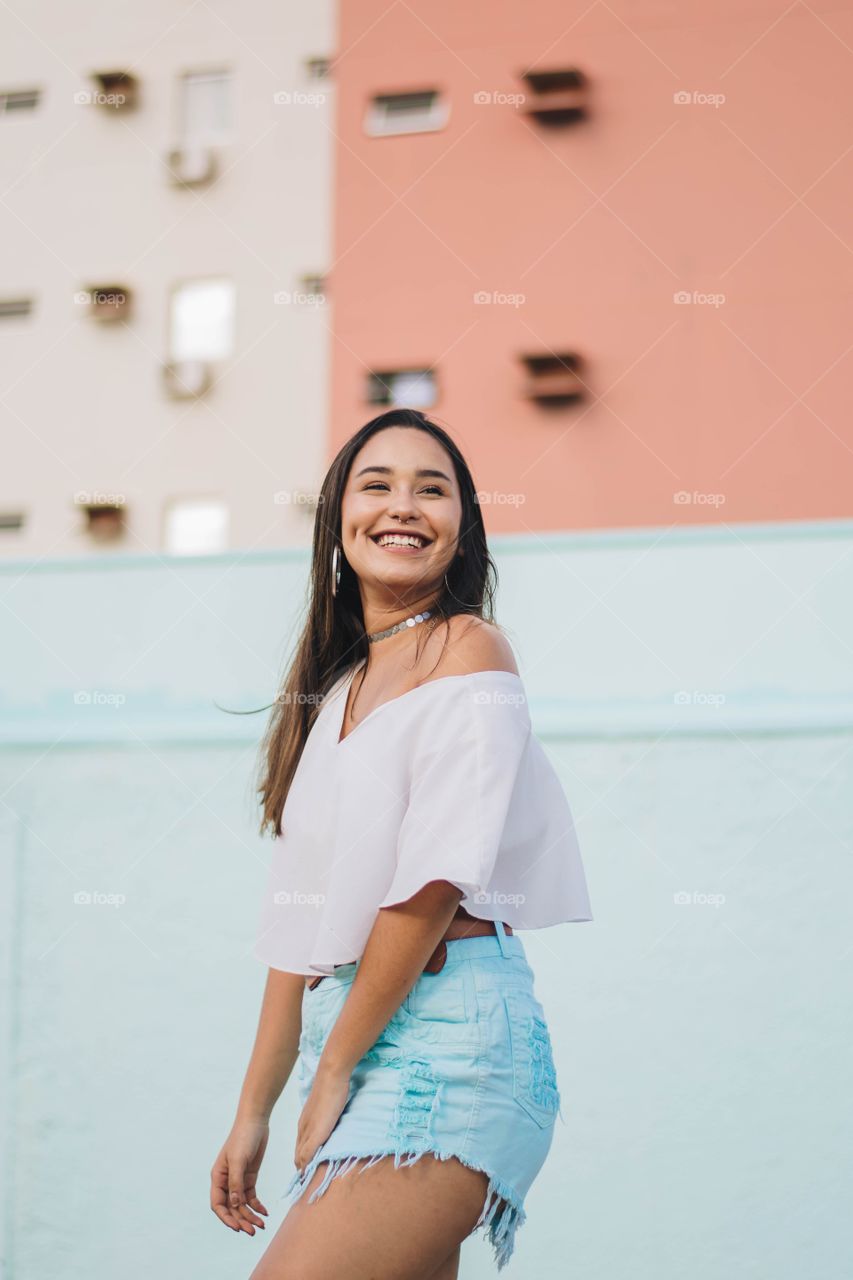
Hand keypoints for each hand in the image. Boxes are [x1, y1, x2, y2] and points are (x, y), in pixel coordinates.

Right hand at [210, 1118, 269, 1233]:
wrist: (256, 1121)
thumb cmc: (243, 1137)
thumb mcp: (238, 1160)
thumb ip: (236, 1182)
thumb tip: (235, 1204)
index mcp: (218, 1177)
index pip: (218, 1204)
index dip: (226, 1218)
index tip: (237, 1228)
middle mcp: (226, 1181)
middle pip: (232, 1207)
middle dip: (241, 1220)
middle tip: (253, 1231)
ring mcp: (238, 1180)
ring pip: (242, 1204)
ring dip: (250, 1215)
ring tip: (261, 1225)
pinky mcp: (250, 1177)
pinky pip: (251, 1197)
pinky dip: (257, 1206)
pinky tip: (265, 1212)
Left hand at [294, 1065, 351, 1177]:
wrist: (331, 1075)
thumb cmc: (332, 1089)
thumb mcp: (326, 1109)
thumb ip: (325, 1121)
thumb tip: (328, 1132)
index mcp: (305, 1125)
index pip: (300, 1151)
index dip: (302, 1164)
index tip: (304, 1178)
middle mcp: (303, 1130)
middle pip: (298, 1157)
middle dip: (300, 1172)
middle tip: (303, 1188)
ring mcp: (309, 1131)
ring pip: (301, 1158)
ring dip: (302, 1172)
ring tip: (306, 1187)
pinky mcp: (316, 1133)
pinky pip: (307, 1155)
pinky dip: (307, 1167)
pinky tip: (309, 1176)